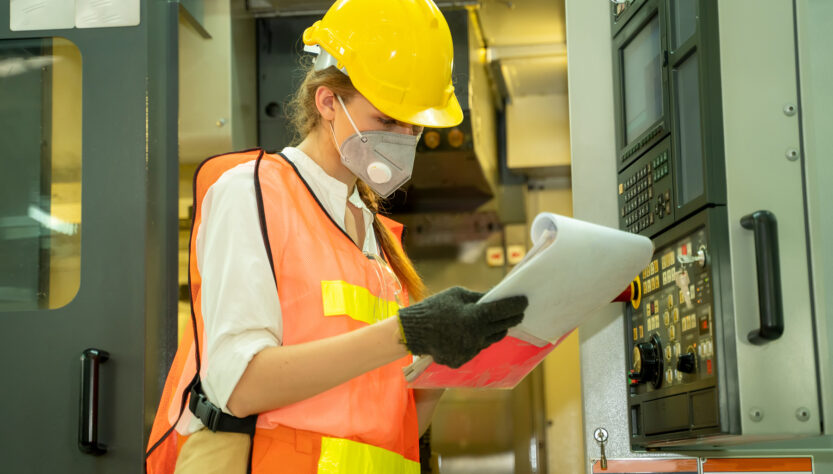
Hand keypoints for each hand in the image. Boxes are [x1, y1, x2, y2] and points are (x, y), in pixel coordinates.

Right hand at [397, 287, 527, 367]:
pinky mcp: (462, 361)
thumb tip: (497, 298)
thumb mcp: (457, 295)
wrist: (412, 332)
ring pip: (491, 339)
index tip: (524, 301)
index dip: (516, 305)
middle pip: (503, 327)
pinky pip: (476, 349)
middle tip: (517, 312)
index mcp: (475, 317)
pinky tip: (468, 334)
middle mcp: (476, 337)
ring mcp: (469, 351)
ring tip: (493, 322)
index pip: (503, 311)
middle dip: (512, 318)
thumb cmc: (435, 308)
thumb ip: (479, 298)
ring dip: (494, 330)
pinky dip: (476, 341)